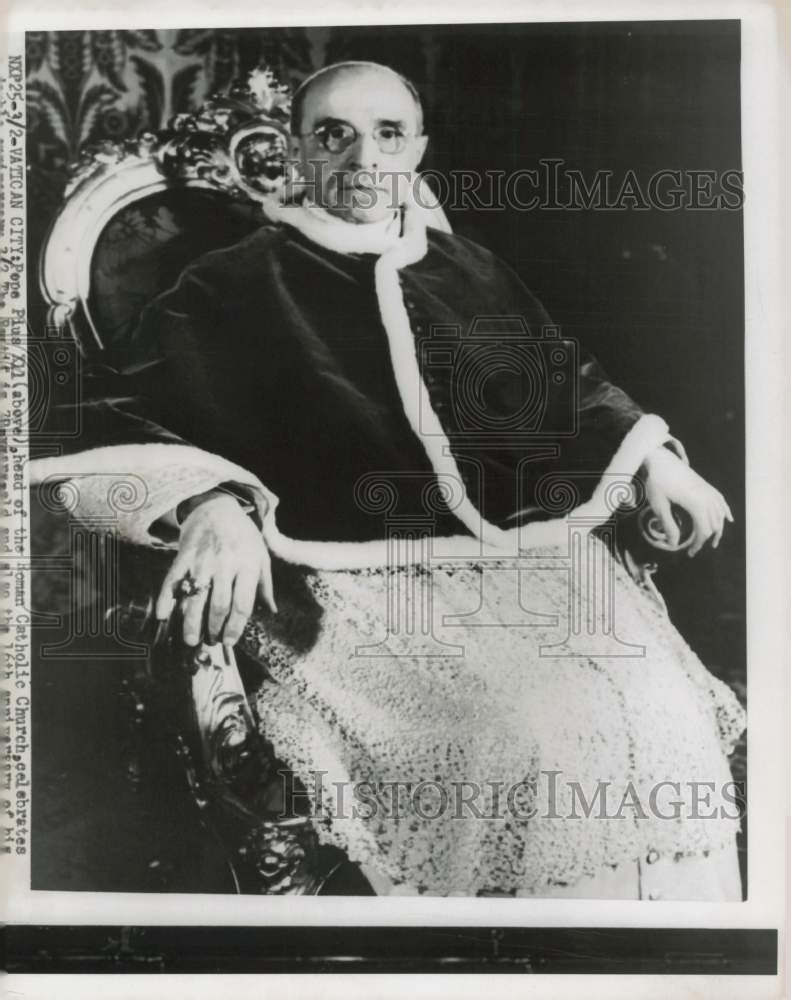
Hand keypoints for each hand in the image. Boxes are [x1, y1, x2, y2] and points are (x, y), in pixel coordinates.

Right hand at [155, 494, 276, 646]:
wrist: (216, 507)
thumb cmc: (243, 535)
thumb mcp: (261, 555)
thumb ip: (265, 585)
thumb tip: (271, 611)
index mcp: (247, 565)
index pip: (242, 604)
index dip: (236, 627)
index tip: (230, 641)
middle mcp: (225, 564)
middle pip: (219, 605)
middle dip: (214, 628)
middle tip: (212, 642)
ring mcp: (202, 560)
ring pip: (196, 597)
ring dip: (191, 622)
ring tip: (192, 640)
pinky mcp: (183, 556)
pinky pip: (173, 580)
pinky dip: (166, 598)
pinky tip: (163, 615)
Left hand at [641, 446, 732, 556]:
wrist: (660, 459)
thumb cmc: (656, 481)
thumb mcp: (658, 504)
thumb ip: (667, 524)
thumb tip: (674, 544)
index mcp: (696, 503)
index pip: (704, 530)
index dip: (698, 544)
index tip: (690, 553)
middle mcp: (706, 496)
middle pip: (713, 524)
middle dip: (706, 539)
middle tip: (694, 550)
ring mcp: (707, 490)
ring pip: (720, 514)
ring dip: (718, 528)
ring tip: (713, 541)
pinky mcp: (705, 485)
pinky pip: (721, 500)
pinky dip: (725, 511)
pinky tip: (729, 519)